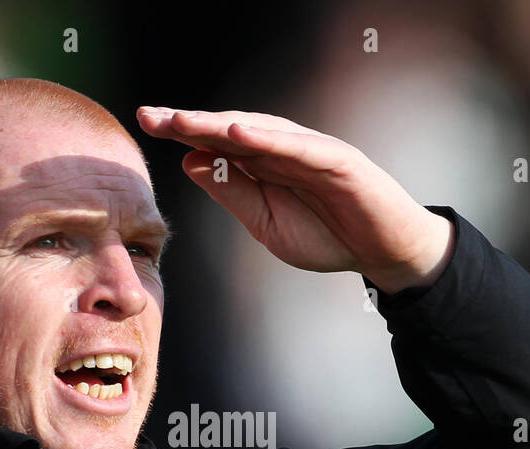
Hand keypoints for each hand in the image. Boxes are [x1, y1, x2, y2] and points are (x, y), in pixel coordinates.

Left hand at [136, 107, 453, 293]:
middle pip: (231, 130)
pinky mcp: (339, 161)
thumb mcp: (266, 224)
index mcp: (264, 165)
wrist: (382, 252)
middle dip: (192, 122)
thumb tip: (191, 162)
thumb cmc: (328, 236)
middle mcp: (284, 150)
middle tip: (153, 116)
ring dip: (222, 125)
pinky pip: (300, 148)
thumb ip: (232, 192)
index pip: (217, 142)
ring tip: (186, 121)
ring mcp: (311, 151)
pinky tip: (239, 134)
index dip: (183, 131)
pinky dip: (270, 139)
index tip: (147, 123)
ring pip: (261, 131)